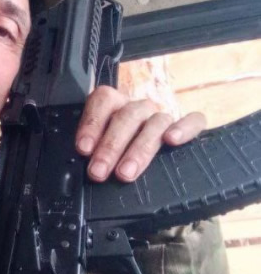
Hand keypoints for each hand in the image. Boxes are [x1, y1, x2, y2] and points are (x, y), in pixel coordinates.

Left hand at [75, 86, 205, 182]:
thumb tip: (80, 162)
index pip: (103, 101)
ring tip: (125, 173)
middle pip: (126, 117)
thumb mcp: (98, 147)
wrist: (152, 157)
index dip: (92, 123)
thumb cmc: (117, 151)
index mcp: (114, 105)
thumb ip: (91, 149)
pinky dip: (184, 128)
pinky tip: (172, 140)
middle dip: (110, 146)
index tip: (84, 149)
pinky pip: (193, 121)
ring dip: (139, 149)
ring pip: (154, 123)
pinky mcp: (187, 127)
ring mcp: (162, 117)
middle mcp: (138, 108)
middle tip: (98, 171)